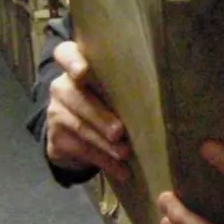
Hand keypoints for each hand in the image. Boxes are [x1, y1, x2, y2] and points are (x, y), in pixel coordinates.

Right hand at [45, 41, 130, 181]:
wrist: (76, 131)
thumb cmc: (109, 101)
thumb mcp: (116, 90)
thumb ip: (129, 86)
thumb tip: (168, 100)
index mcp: (76, 66)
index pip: (65, 54)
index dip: (71, 61)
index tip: (83, 72)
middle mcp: (61, 86)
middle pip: (76, 97)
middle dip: (99, 116)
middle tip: (119, 132)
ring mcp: (55, 111)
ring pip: (79, 126)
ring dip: (104, 144)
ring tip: (125, 154)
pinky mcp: (56, 137)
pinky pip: (80, 149)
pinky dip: (103, 160)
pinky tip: (121, 170)